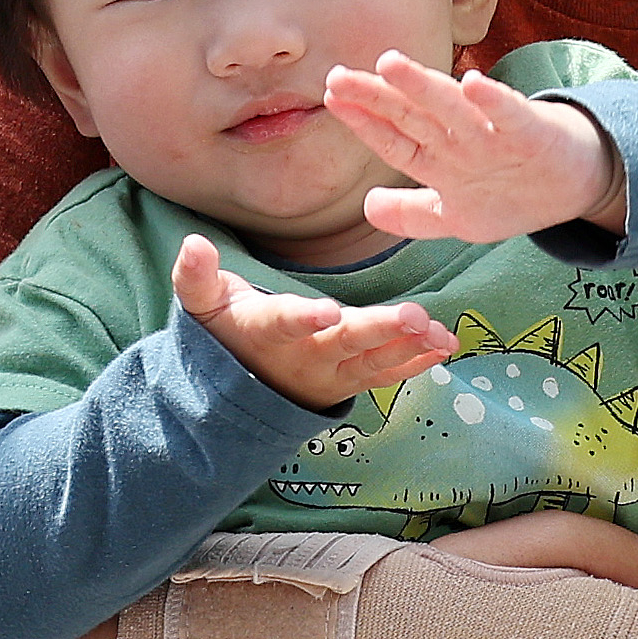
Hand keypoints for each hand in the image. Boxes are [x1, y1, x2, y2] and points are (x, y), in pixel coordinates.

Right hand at [173, 234, 455, 410]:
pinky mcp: (350, 382)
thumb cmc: (226, 333)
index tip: (329, 311)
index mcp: (266, 332)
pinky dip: (416, 362)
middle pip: (344, 343)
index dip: (305, 318)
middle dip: (380, 329)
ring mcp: (330, 373)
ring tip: (437, 331)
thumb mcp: (203, 305)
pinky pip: (385, 375)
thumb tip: (193, 243)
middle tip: (414, 316)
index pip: (285, 323)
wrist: (235, 395)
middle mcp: (303, 356)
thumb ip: (196, 276)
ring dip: (407, 346)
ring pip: (372, 362)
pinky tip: (444, 346)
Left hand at [326, 50, 624, 241]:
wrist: (580, 186)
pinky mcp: (532, 133)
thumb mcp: (459, 216)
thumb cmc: (515, 192)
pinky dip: (494, 101)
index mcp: (442, 159)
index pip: (394, 139)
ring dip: (423, 87)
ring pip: (452, 110)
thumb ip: (414, 214)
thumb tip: (368, 207)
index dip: (364, 122)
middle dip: (377, 97)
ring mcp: (495, 135)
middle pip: (413, 117)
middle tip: (339, 76)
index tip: (332, 98)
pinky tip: (474, 83)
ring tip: (391, 64)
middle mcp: (462, 141)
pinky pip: (511, 116)